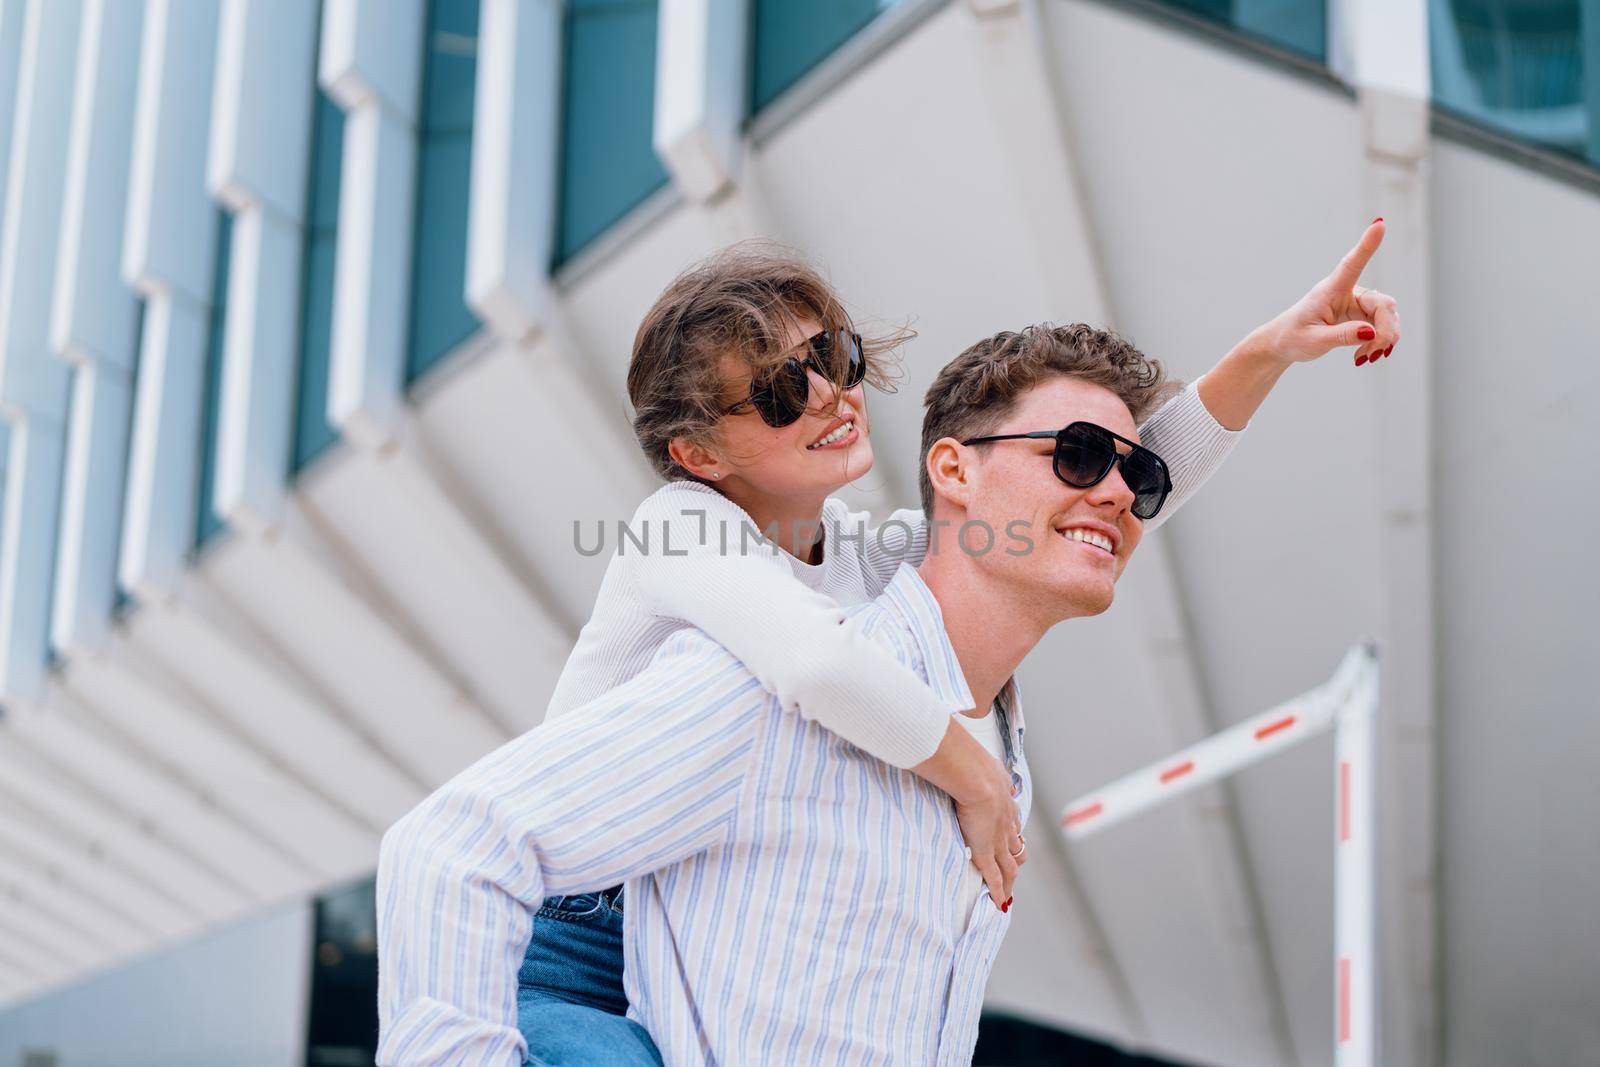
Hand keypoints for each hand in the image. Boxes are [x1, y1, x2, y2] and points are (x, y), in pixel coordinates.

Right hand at [953, 763, 1024, 911]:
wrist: (976, 780)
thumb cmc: (976, 769)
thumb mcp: (990, 769)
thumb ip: (992, 772)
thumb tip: (992, 768)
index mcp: (1006, 806)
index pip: (1012, 827)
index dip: (1012, 837)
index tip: (1012, 844)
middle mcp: (1007, 827)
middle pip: (1016, 850)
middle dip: (1015, 861)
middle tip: (1013, 871)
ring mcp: (998, 842)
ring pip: (1010, 868)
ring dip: (1010, 880)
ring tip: (1009, 892)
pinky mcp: (986, 854)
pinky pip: (995, 879)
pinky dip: (999, 893)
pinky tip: (999, 904)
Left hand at [1250, 218, 1401, 367]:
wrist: (1284, 344)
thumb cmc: (1292, 338)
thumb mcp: (1313, 341)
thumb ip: (1341, 337)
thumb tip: (1370, 332)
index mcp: (1331, 290)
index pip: (1352, 264)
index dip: (1367, 245)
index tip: (1379, 223)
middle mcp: (1348, 291)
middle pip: (1383, 305)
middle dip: (1386, 330)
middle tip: (1374, 353)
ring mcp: (1357, 303)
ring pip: (1387, 316)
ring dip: (1383, 339)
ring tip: (1364, 357)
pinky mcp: (1361, 315)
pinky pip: (1381, 327)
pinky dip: (1378, 343)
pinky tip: (1364, 356)